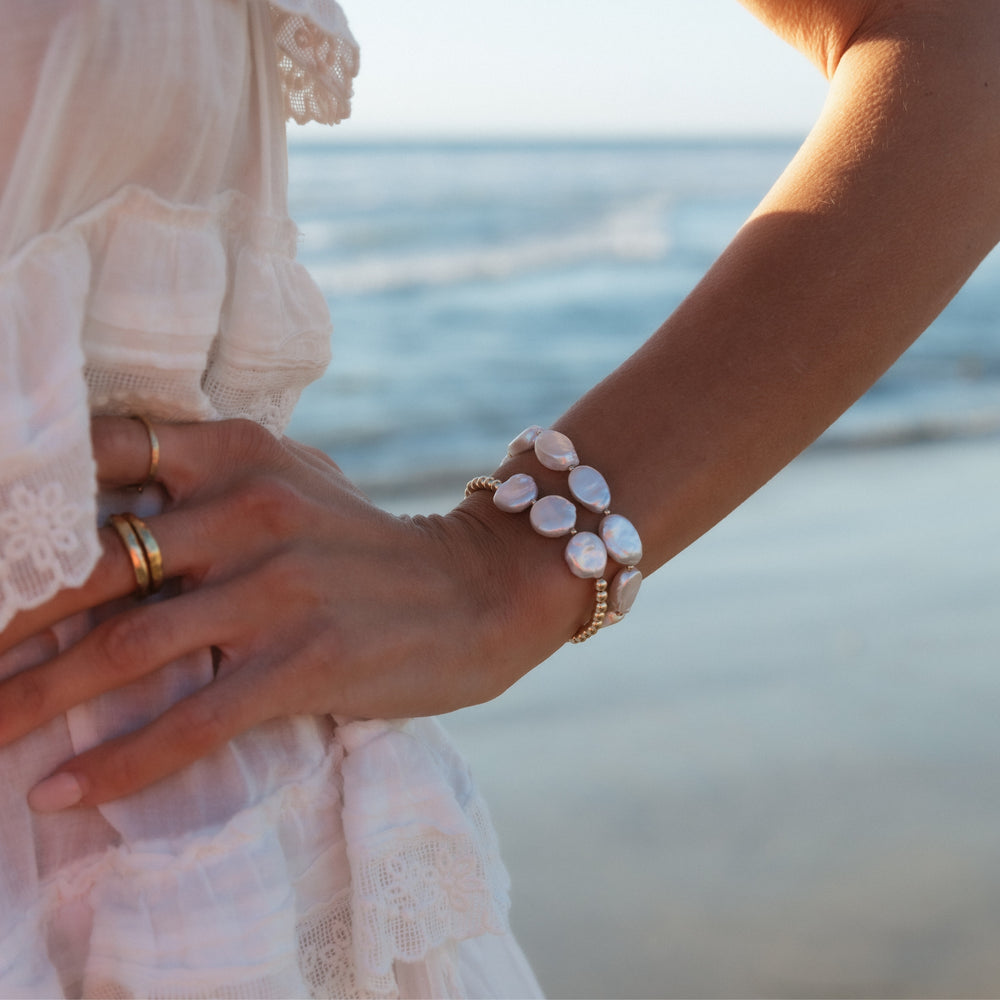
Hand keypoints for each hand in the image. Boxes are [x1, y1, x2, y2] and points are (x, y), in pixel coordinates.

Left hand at [0, 417, 581, 808]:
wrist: (475, 591)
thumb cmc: (369, 545)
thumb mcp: (297, 482)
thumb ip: (214, 479)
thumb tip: (115, 510)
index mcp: (241, 453)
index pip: (104, 453)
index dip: (24, 498)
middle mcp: (252, 510)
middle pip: (89, 565)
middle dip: (6, 621)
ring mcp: (280, 586)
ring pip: (124, 650)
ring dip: (33, 702)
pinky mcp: (307, 660)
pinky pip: (193, 721)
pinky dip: (120, 764)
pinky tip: (63, 793)